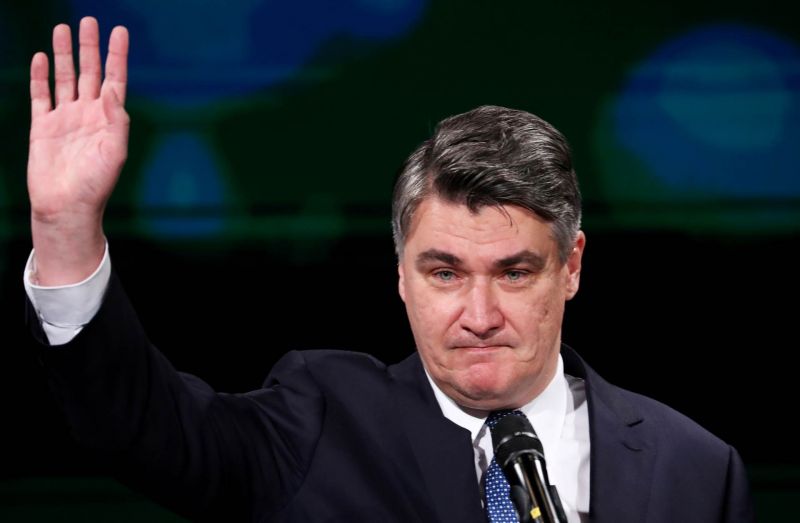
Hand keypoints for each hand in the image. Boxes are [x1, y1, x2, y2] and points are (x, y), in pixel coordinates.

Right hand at [28, 17, 128, 284]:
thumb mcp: (115, 153)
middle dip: (89, 47)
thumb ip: (117, 120)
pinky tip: (40, 58)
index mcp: (109, 120)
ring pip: (65, 78)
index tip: (120, 32)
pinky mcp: (43, 127)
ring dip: (64, 54)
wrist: (66, 207)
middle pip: (90, 72)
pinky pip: (41, 96)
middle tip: (88, 20)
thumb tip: (113, 89)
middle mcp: (88, 115)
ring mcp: (65, 119)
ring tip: (62, 28)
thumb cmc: (96, 185)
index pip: (115, 80)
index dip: (117, 56)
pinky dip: (40, 77)